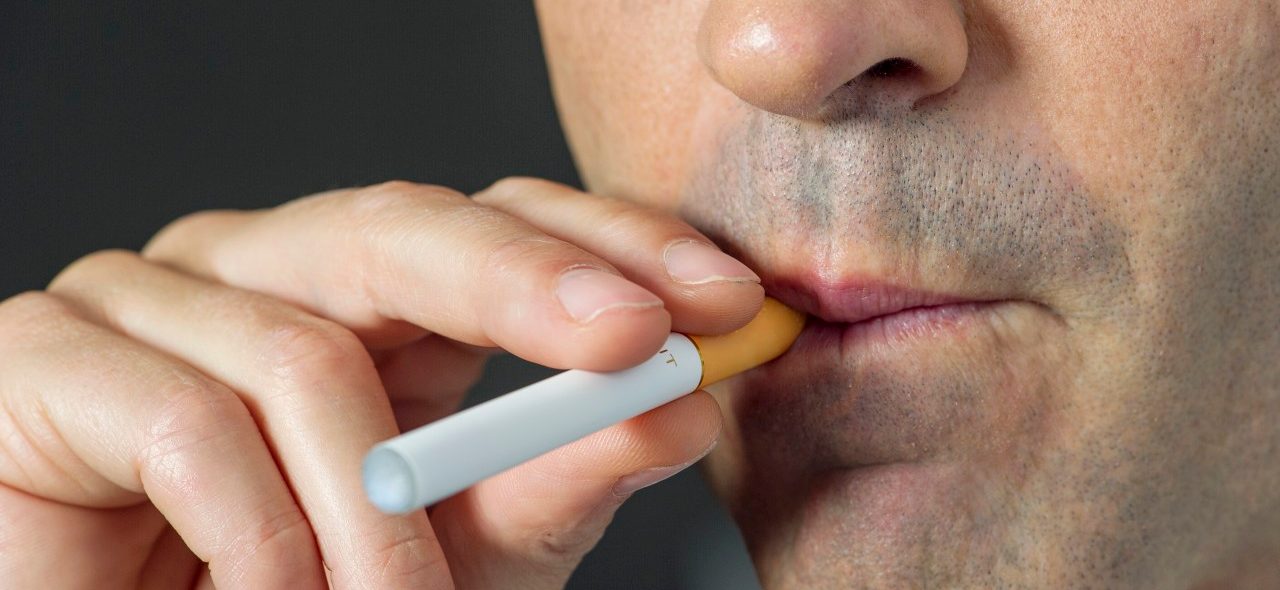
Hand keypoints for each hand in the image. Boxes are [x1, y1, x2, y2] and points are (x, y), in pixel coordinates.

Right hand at [0, 179, 763, 588]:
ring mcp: (150, 300)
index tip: (721, 299)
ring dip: (378, 510)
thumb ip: (555, 473)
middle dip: (534, 283)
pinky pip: (185, 421)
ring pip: (301, 350)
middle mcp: (262, 269)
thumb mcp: (458, 545)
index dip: (609, 243)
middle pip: (403, 226)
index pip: (498, 221)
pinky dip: (258, 533)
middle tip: (639, 342)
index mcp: (366, 296)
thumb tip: (675, 407)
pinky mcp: (47, 360)